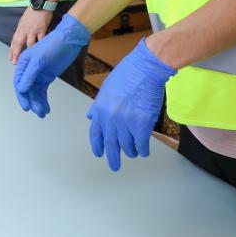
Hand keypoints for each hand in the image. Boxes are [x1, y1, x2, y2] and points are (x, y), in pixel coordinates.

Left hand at [8, 6, 52, 63]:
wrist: (40, 3)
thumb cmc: (33, 11)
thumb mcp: (24, 20)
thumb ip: (23, 29)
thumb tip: (22, 37)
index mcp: (20, 28)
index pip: (14, 41)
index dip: (12, 50)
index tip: (10, 58)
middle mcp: (25, 30)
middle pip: (18, 44)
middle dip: (16, 54)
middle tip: (14, 62)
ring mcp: (33, 30)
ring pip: (29, 44)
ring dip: (27, 53)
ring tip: (27, 61)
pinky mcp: (42, 29)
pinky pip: (41, 40)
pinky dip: (40, 47)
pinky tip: (39, 53)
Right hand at [12, 13, 89, 117]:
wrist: (69, 39)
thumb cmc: (53, 45)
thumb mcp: (40, 59)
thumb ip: (30, 74)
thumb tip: (22, 89)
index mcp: (24, 63)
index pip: (19, 82)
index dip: (22, 96)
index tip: (27, 107)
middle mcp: (29, 69)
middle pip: (27, 89)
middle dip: (32, 101)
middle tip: (37, 111)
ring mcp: (38, 73)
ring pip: (35, 92)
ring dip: (38, 102)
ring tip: (43, 113)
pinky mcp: (47, 76)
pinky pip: (42, 90)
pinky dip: (43, 99)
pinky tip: (46, 108)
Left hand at [87, 41, 175, 170]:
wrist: (145, 69)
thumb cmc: (128, 73)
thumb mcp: (106, 88)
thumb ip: (98, 105)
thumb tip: (90, 116)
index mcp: (100, 110)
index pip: (95, 133)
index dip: (97, 145)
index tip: (99, 153)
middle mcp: (110, 120)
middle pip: (110, 145)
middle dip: (112, 158)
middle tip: (114, 167)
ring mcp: (125, 124)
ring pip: (127, 147)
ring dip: (131, 152)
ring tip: (133, 154)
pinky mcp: (141, 126)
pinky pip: (142, 146)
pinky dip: (143, 150)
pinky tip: (144, 152)